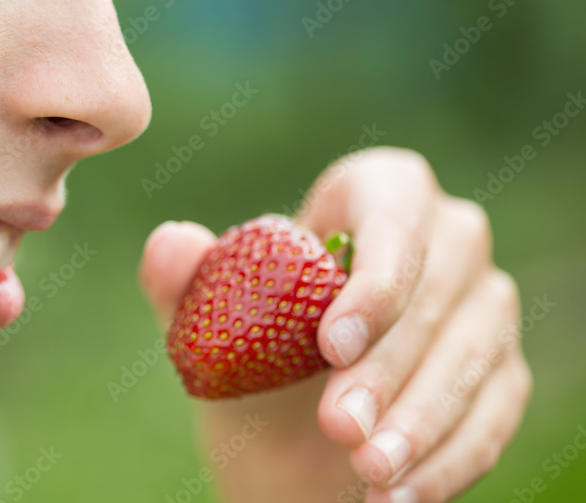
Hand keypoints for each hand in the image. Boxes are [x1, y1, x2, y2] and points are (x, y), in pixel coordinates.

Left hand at [139, 147, 531, 502]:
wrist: (283, 452)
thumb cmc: (249, 367)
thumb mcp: (206, 333)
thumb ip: (184, 285)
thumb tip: (169, 243)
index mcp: (366, 198)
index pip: (393, 198)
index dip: (377, 266)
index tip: (331, 343)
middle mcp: (439, 238)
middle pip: (440, 280)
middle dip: (390, 360)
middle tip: (338, 425)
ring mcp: (480, 304)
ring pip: (474, 349)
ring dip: (422, 416)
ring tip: (367, 468)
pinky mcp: (501, 373)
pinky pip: (493, 412)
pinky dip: (449, 459)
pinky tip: (397, 495)